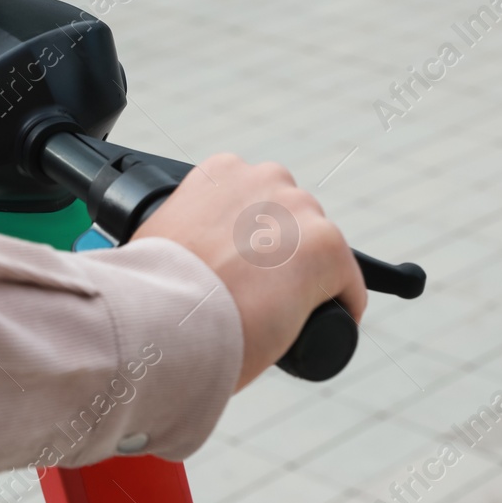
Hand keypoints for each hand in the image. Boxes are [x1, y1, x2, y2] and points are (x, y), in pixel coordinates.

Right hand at [132, 155, 364, 391]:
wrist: (165, 319)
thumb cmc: (153, 294)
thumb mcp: (161, 240)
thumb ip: (185, 235)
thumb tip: (189, 262)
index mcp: (221, 171)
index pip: (256, 201)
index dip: (252, 239)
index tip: (242, 268)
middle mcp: (264, 178)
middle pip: (292, 220)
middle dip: (281, 254)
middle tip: (258, 297)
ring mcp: (299, 211)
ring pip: (320, 251)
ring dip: (309, 280)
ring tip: (281, 318)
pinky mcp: (329, 248)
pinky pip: (349, 286)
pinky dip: (340, 309)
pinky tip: (318, 330)